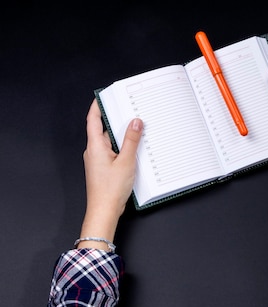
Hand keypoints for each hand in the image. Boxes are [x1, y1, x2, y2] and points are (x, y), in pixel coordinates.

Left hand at [78, 99, 142, 248]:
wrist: (104, 211)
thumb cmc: (110, 190)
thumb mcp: (126, 161)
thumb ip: (131, 140)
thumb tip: (135, 122)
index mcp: (95, 146)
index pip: (93, 120)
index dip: (97, 106)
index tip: (103, 96)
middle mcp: (94, 151)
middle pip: (103, 129)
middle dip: (115, 120)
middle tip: (128, 110)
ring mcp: (98, 161)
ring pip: (110, 142)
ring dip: (121, 136)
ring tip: (136, 130)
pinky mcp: (104, 169)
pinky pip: (113, 152)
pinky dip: (122, 148)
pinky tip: (134, 150)